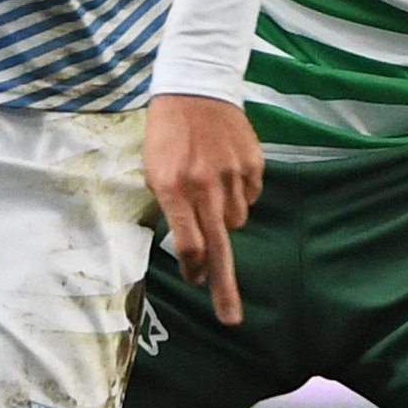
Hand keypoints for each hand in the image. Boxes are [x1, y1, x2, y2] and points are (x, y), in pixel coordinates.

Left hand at [143, 92, 260, 324]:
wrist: (196, 88)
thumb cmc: (167, 134)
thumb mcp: (154, 169)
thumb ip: (171, 207)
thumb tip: (191, 246)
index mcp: (173, 188)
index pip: (190, 244)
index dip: (193, 268)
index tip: (195, 281)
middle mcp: (205, 185)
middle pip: (219, 247)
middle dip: (224, 287)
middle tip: (231, 318)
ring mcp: (233, 175)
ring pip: (236, 220)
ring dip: (225, 218)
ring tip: (211, 189)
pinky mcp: (253, 165)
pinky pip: (250, 197)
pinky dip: (239, 195)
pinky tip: (225, 173)